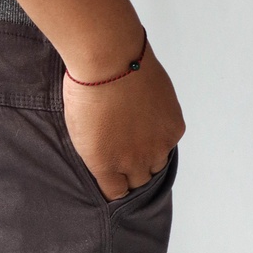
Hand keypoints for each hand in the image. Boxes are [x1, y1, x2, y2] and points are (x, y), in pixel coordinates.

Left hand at [62, 42, 185, 200]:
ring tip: (139, 134)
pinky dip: (163, 134)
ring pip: (156, 166)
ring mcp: (155, 147)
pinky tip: (151, 117)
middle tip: (126, 151)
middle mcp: (132, 162)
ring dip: (149, 156)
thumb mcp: (79, 131)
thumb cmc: (86, 89)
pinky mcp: (173, 129)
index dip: (114, 184)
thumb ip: (97, 154)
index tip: (113, 176)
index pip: (115, 193)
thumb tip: (110, 163)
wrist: (110, 59)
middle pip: (138, 182)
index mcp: (104, 165)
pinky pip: (170, 143)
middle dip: (131, 171)